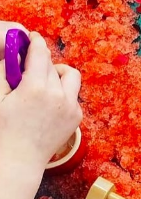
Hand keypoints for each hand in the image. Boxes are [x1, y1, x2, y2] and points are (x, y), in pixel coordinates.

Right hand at [0, 31, 81, 174]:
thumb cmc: (3, 130)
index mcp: (35, 88)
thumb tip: (14, 53)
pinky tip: (46, 103)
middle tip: (28, 66)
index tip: (30, 38)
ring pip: (69, 76)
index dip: (34, 42)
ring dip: (56, 74)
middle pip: (52, 64)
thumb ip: (5, 71)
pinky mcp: (76, 116)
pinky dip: (62, 92)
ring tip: (41, 83)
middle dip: (40, 60)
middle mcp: (58, 95)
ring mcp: (70, 106)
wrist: (18, 161)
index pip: (40, 53)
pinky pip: (72, 95)